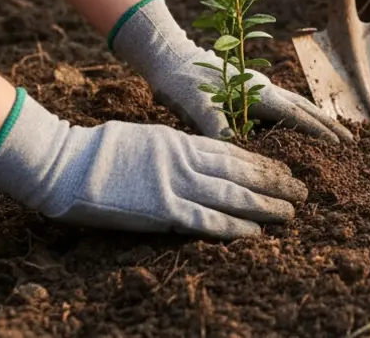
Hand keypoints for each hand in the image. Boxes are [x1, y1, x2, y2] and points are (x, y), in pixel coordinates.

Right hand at [0, 90, 307, 239]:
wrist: (66, 162)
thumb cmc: (96, 150)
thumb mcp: (145, 138)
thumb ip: (172, 148)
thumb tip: (190, 155)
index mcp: (181, 141)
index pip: (233, 152)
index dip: (262, 163)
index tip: (285, 170)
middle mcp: (186, 160)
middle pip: (242, 172)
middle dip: (276, 182)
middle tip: (303, 191)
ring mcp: (176, 185)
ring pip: (233, 195)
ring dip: (266, 205)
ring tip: (291, 212)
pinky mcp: (163, 210)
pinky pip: (207, 220)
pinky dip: (235, 226)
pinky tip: (257, 232)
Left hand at [159, 48, 353, 142]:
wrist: (170, 56)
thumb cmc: (182, 81)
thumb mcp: (197, 104)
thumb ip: (216, 125)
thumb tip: (233, 148)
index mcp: (259, 94)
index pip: (296, 116)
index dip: (319, 132)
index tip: (340, 147)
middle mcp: (266, 89)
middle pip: (306, 109)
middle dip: (329, 126)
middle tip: (353, 142)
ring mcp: (261, 87)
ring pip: (299, 105)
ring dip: (320, 120)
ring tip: (337, 134)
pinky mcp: (253, 89)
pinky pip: (286, 105)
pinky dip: (303, 116)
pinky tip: (302, 125)